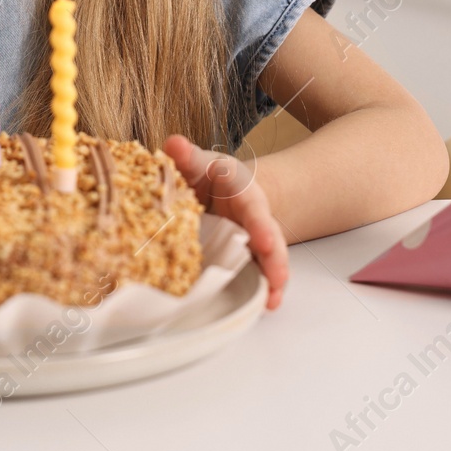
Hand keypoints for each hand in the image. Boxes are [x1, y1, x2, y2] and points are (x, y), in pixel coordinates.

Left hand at [162, 134, 289, 310]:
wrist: (219, 192)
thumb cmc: (210, 176)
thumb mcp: (201, 163)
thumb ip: (187, 156)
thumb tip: (173, 144)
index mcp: (244, 194)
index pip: (254, 208)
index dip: (260, 225)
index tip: (263, 240)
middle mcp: (254, 222)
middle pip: (270, 241)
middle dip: (274, 260)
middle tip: (278, 279)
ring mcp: (251, 245)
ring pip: (267, 264)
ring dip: (271, 283)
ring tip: (272, 303)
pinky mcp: (242, 262)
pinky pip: (254, 277)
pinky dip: (261, 292)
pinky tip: (264, 307)